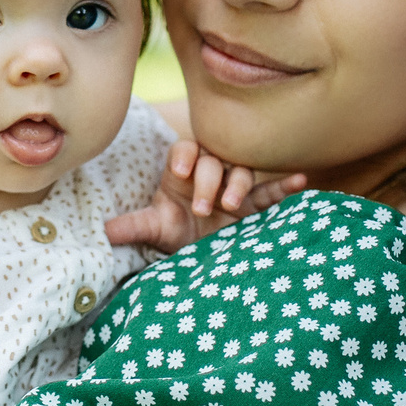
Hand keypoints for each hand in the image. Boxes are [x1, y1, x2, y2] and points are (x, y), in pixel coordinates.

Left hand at [105, 139, 306, 253]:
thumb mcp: (156, 229)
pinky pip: (272, 191)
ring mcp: (236, 186)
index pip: (185, 151)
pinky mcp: (256, 204)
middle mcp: (211, 172)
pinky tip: (301, 181)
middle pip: (214, 160)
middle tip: (204, 206)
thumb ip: (133, 226)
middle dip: (210, 179)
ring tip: (232, 204)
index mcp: (184, 172)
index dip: (185, 157)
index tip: (181, 173)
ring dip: (240, 183)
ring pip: (242, 172)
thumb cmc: (178, 233)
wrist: (203, 254)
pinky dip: (286, 185)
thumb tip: (104, 232)